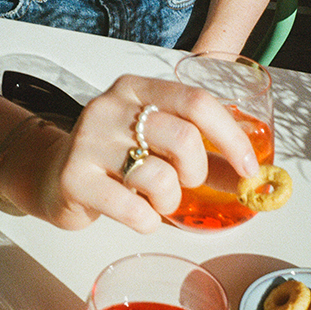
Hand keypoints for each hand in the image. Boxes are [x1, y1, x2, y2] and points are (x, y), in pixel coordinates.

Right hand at [0, 74, 259, 232]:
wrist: (54, 178)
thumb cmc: (117, 162)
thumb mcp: (158, 147)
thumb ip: (205, 157)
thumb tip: (256, 178)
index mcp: (136, 88)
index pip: (197, 102)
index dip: (231, 138)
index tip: (249, 169)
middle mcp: (110, 107)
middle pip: (183, 138)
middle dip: (197, 173)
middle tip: (186, 185)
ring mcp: (89, 141)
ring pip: (160, 176)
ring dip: (170, 202)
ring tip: (155, 202)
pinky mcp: (75, 178)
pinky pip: (134, 210)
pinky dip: (148, 221)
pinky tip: (136, 215)